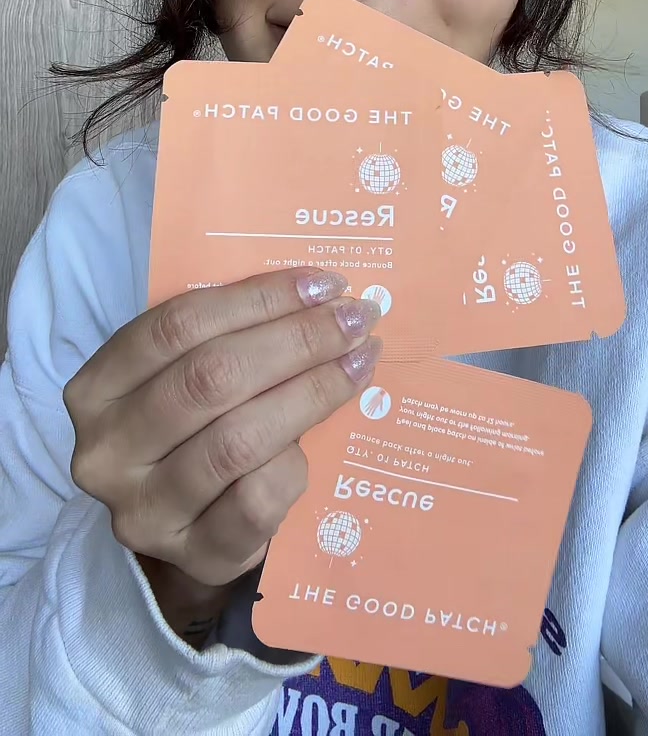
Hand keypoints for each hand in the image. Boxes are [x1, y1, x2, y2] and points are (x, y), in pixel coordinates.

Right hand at [64, 268, 380, 631]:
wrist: (192, 530)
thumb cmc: (195, 432)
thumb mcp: (186, 378)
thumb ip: (228, 336)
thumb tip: (319, 293)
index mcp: (97, 388)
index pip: (179, 325)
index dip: (258, 298)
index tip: (323, 284)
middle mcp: (108, 451)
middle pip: (212, 377)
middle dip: (297, 340)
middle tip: (355, 320)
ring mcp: (144, 510)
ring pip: (238, 440)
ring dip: (311, 393)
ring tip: (358, 364)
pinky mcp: (193, 555)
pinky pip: (257, 500)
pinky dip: (295, 463)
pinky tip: (320, 442)